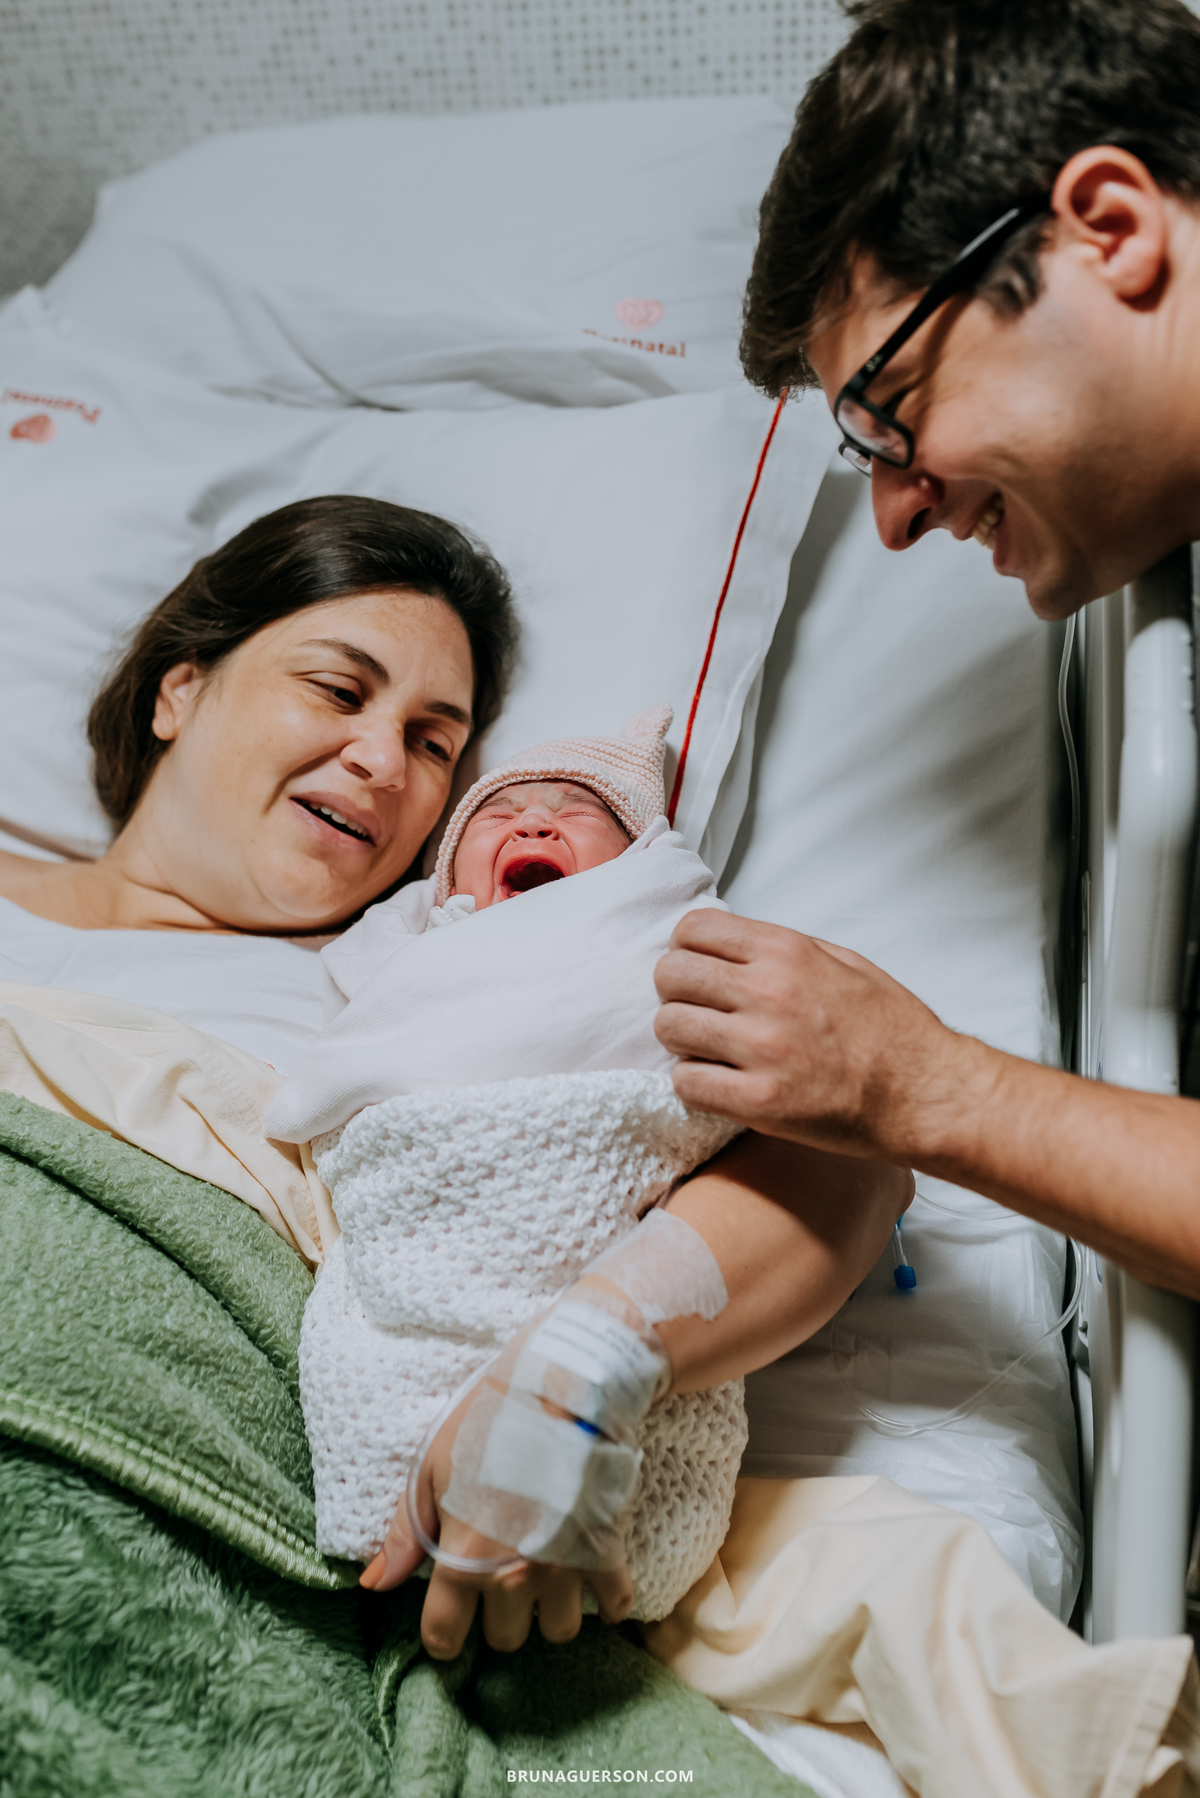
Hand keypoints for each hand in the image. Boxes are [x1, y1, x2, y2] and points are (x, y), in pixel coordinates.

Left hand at [360, 1394, 633, 1659]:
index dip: (444, 1634)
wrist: (561, 1385)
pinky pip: (614, 1606)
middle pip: (504, 1638)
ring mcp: (563, 1569)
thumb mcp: (430, 1468)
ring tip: (545, 1573)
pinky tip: (594, 1578)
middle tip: (500, 1574)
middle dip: (498, 1615)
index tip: (451, 1620)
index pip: (443, 1636)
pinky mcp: (607, 1552)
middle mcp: (511, 1576)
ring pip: (556, 1631)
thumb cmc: (487, 1421)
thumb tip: (375, 1585)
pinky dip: (607, 1601)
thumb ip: (405, 1535)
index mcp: (462, 1557)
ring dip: (549, 1609)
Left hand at [654, 909, 985, 1164]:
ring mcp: (762, 1048)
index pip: (693, 928)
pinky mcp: (758, 1101)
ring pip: (669, 1027)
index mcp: (788, 952)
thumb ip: (781, 950)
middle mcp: (769, 992)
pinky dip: (693, 1083)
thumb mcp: (843, 961)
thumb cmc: (890, 1031)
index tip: (697, 968)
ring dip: (680, 1039)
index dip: (686, 949)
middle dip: (676, 992)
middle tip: (697, 1011)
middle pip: (670, 974)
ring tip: (707, 1049)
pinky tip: (717, 1083)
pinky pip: (685, 1082)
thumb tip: (728, 945)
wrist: (925, 1094)